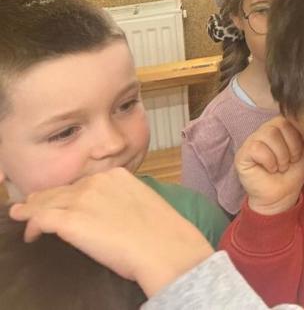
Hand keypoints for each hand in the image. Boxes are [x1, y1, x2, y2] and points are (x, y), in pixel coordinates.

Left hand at [7, 167, 213, 296]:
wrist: (162, 246)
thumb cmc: (161, 232)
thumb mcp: (142, 204)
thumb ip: (121, 201)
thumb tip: (108, 214)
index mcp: (117, 175)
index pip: (82, 183)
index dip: (68, 193)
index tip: (61, 201)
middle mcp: (97, 182)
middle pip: (61, 190)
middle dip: (45, 199)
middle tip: (32, 207)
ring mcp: (81, 200)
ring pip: (46, 202)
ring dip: (32, 210)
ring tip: (22, 215)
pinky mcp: (69, 220)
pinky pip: (40, 219)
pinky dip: (31, 226)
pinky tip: (30, 235)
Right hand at [235, 116, 303, 215]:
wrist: (283, 194)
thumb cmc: (293, 171)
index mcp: (280, 126)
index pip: (290, 117)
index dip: (299, 136)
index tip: (300, 153)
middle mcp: (264, 130)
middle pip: (280, 123)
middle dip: (291, 145)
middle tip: (291, 161)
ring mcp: (252, 141)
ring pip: (269, 133)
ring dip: (281, 154)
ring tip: (281, 166)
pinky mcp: (242, 154)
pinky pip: (257, 147)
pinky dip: (269, 160)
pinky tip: (271, 169)